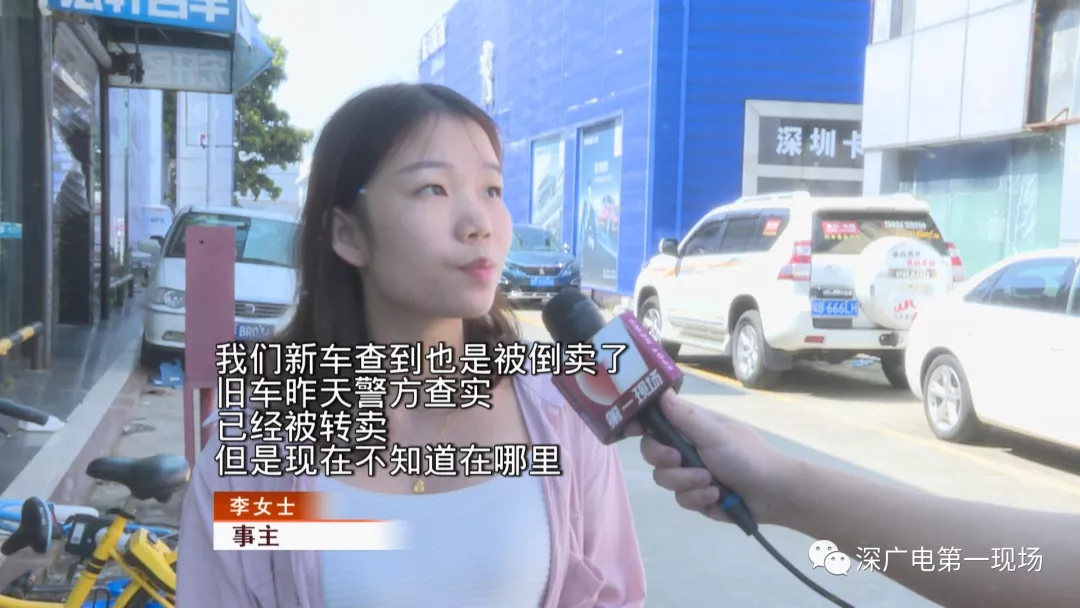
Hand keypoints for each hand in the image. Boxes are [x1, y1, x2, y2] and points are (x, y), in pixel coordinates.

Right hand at [624, 392, 800, 525]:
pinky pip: (682, 499)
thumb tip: (661, 391)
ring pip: (664, 479)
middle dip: (664, 459)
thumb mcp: (714, 434)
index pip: (655, 421)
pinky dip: (699, 499)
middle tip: (679, 459)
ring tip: (711, 482)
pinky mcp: (697, 497)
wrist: (774, 494)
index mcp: (691, 426)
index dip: (639, 425)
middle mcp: (687, 448)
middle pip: (652, 452)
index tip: (629, 430)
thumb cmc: (746, 456)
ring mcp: (690, 473)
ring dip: (687, 482)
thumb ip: (684, 417)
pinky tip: (717, 497)